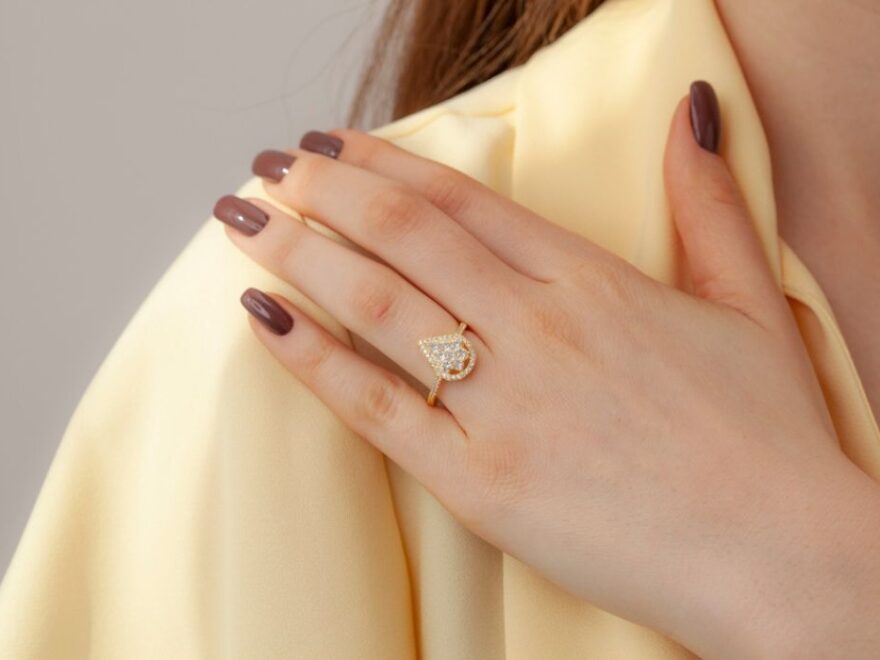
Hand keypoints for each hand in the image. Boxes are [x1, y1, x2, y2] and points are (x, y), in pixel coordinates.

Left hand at [213, 88, 879, 657]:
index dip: (388, 165)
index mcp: (593, 282)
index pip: (463, 202)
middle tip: (272, 168)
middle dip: (327, 193)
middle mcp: (539, 328)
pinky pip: (377, 409)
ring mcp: (506, 404)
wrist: (782, 555)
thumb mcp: (749, 303)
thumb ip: (710, 204)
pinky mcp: (481, 482)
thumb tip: (695, 114)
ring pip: (378, 306)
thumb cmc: (767, 437)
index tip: (335, 146)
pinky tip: (264, 317)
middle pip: (406, 238)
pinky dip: (313, 359)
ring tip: (246, 221)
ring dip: (302, 253)